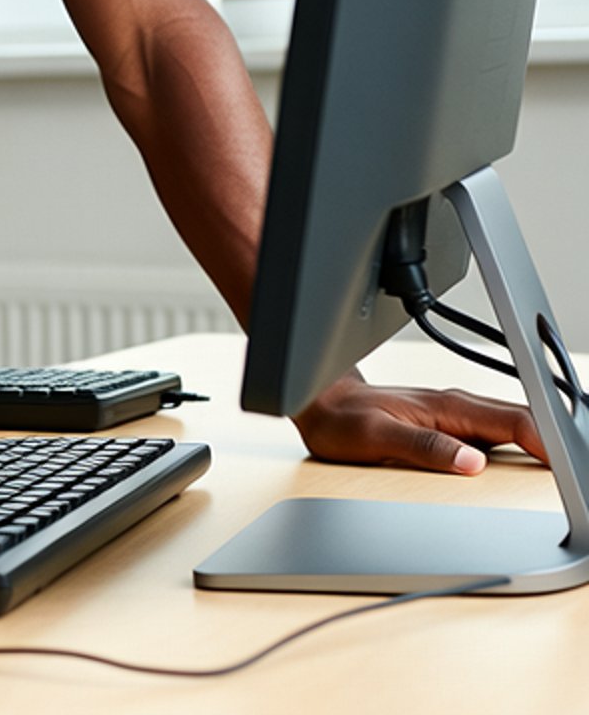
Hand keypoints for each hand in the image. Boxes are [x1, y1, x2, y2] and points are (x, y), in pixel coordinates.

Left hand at [295, 373, 547, 472]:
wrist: (318, 403)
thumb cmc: (341, 418)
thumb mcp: (375, 437)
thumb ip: (424, 447)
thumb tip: (470, 462)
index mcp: (447, 406)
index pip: (514, 422)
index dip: (547, 442)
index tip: (569, 466)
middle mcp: (457, 408)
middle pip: (522, 425)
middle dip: (555, 447)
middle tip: (575, 480)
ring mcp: (456, 418)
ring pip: (512, 430)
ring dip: (540, 448)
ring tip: (564, 476)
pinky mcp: (451, 429)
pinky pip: (496, 438)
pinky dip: (519, 451)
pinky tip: (528, 470)